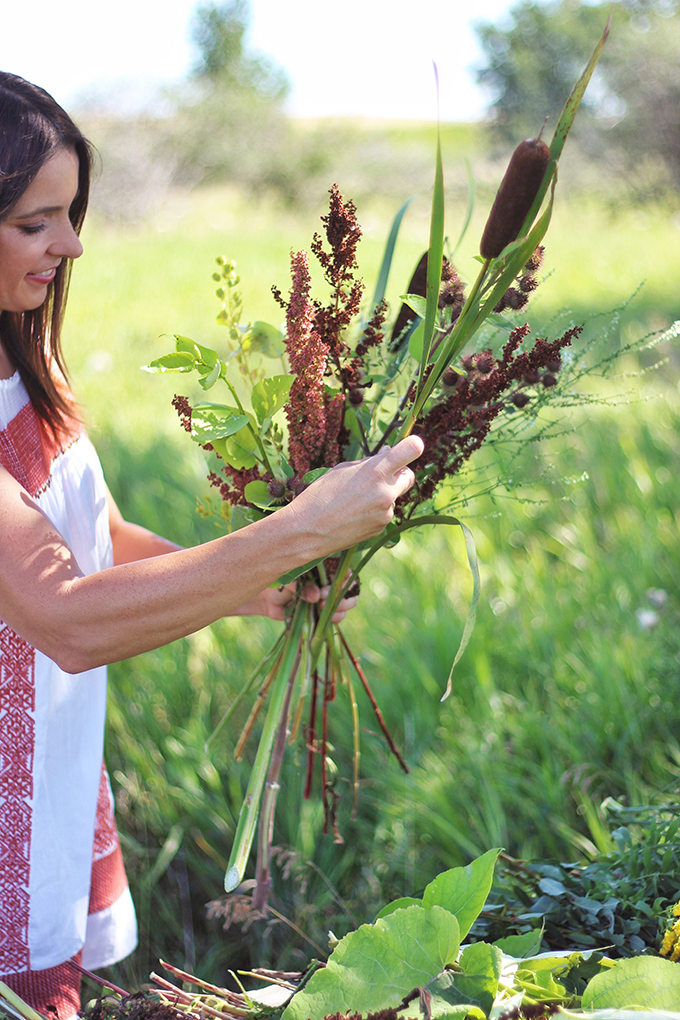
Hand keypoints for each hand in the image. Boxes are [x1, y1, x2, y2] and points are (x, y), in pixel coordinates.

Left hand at [258, 580, 358, 622]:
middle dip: (341, 595)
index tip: (326, 587)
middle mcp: (332, 582)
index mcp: (326, 569)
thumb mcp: (287, 581)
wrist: (268, 600)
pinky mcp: (327, 613)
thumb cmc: (278, 583)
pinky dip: (335, 618)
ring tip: (321, 607)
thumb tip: (315, 596)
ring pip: (349, 602)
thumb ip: (300, 585)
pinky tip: (325, 617)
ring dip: (340, 607)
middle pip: (351, 588)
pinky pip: (339, 616)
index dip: (343, 579)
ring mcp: (331, 598)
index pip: (345, 571)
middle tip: (322, 599)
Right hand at [285, 435, 423, 558]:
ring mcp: (386, 513)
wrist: (307, 531)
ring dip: (381, 494)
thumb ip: (369, 462)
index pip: (410, 451)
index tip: (414, 444)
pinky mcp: (381, 527)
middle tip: (382, 474)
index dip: (413, 445)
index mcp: (375, 472)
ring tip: (353, 501)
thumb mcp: (342, 469)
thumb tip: (388, 453)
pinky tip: (353, 514)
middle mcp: (386, 492)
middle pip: (409, 476)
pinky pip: (384, 513)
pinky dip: (374, 510)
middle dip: (399, 473)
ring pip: (392, 496)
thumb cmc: (320, 495)